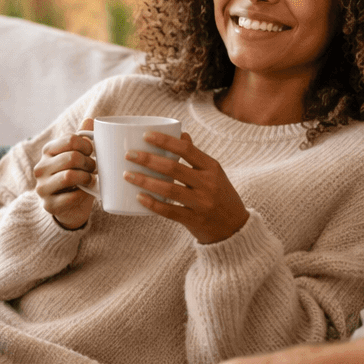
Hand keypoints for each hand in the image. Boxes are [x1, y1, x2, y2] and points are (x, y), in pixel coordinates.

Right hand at [34, 118, 96, 229]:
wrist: (70, 207)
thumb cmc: (76, 176)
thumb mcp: (79, 156)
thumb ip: (83, 139)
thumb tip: (90, 119)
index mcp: (48, 151)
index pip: (70, 140)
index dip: (87, 145)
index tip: (92, 152)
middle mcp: (41, 168)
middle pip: (71, 157)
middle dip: (89, 163)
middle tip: (94, 168)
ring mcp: (42, 187)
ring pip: (69, 176)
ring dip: (86, 177)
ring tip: (91, 179)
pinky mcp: (48, 205)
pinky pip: (71, 197)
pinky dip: (83, 194)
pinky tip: (86, 192)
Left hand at [124, 132, 248, 243]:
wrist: (236, 229)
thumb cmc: (221, 196)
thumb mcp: (214, 174)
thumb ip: (196, 157)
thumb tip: (181, 134)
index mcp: (212, 168)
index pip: (187, 149)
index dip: (165, 141)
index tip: (146, 136)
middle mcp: (208, 184)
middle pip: (174, 168)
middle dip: (148, 160)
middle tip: (129, 155)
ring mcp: (202, 203)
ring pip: (169, 189)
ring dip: (145, 181)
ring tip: (128, 175)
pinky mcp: (195, 221)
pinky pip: (170, 211)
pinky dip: (153, 204)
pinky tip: (139, 198)